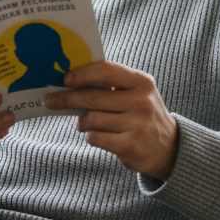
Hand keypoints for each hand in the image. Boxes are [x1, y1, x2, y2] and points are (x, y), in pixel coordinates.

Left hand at [44, 61, 178, 179]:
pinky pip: (96, 138)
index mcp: (141, 82)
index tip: (65, 79)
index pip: (106, 71)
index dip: (82, 74)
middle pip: (93, 97)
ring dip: (81, 122)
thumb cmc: (142, 115)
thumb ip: (111, 85)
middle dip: (67, 99)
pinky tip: (96, 135)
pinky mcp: (131, 146)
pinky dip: (91, 136)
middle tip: (50, 100)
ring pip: (91, 119)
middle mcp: (141, 101)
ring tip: (83, 123)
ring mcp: (137, 124)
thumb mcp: (136, 93)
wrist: (169, 148)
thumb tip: (70, 81)